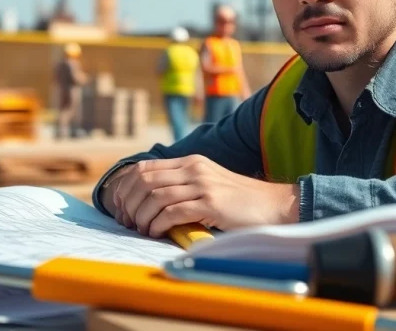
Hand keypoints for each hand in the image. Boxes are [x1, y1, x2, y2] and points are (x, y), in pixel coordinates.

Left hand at [107, 155, 299, 237]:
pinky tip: (157, 232)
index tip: (121, 207)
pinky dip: (158, 224)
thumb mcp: (208, 183)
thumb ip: (184, 185)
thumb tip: (150, 201)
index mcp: (191, 162)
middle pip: (145, 181)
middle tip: (127, 222)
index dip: (126, 187)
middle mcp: (194, 169)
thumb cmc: (239, 201)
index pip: (145, 168)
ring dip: (142, 216)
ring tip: (142, 229)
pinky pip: (173, 212)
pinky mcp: (211, 204)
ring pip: (156, 197)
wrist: (274, 205)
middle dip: (129, 203)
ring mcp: (203, 185)